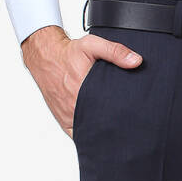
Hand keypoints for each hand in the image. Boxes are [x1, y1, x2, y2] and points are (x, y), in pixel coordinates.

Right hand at [20, 25, 141, 137]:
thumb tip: (136, 61)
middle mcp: (73, 107)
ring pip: (88, 132)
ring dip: (100, 132)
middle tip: (127, 123)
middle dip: (113, 125)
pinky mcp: (63, 120)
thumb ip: (115, 52)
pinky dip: (87, 135)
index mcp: (82, 91)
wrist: (46, 57)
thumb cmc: (68, 53)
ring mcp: (68, 116)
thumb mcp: (92, 45)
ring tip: (115, 129)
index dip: (121, 116)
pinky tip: (98, 132)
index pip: (107, 113)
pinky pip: (77, 134)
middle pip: (99, 125)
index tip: (132, 116)